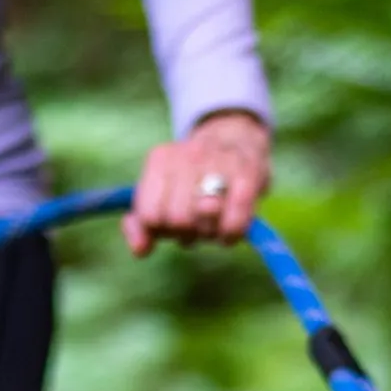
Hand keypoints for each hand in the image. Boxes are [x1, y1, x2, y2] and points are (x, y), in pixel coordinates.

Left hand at [123, 110, 270, 256]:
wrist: (237, 141)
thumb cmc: (193, 181)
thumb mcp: (160, 195)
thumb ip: (141, 224)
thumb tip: (140, 250)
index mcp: (160, 159)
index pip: (149, 215)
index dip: (160, 230)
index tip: (170, 224)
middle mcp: (188, 155)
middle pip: (178, 219)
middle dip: (186, 232)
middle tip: (195, 225)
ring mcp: (219, 161)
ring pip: (205, 217)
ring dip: (209, 232)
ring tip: (212, 223)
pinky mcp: (249, 173)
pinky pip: (235, 218)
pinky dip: (230, 233)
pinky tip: (228, 234)